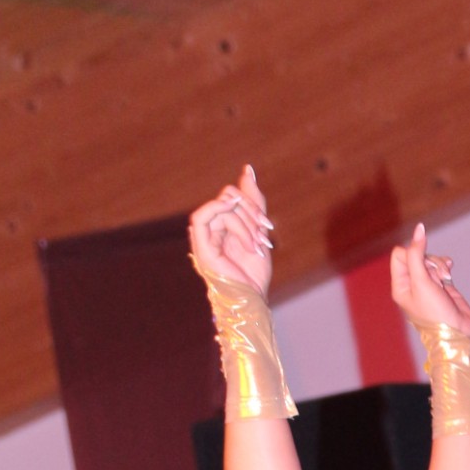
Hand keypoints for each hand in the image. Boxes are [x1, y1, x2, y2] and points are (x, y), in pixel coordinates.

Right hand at [188, 164, 273, 295]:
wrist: (251, 300)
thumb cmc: (254, 274)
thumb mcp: (259, 230)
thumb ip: (253, 201)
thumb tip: (247, 169)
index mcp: (221, 226)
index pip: (232, 196)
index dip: (252, 204)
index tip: (268, 226)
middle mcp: (210, 229)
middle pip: (228, 196)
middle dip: (250, 212)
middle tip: (263, 237)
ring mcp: (204, 237)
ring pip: (223, 206)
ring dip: (245, 223)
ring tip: (255, 247)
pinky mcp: (201, 245)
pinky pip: (203, 216)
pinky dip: (221, 212)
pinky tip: (237, 225)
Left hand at [389, 221, 469, 341]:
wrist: (457, 333)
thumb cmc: (436, 313)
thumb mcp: (422, 282)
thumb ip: (417, 254)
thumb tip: (419, 228)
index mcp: (400, 285)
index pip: (400, 254)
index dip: (413, 253)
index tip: (424, 265)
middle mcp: (411, 284)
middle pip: (417, 254)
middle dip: (429, 261)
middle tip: (436, 279)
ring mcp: (427, 284)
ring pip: (430, 259)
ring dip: (439, 264)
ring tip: (445, 279)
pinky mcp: (441, 284)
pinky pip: (441, 265)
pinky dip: (445, 266)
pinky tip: (450, 272)